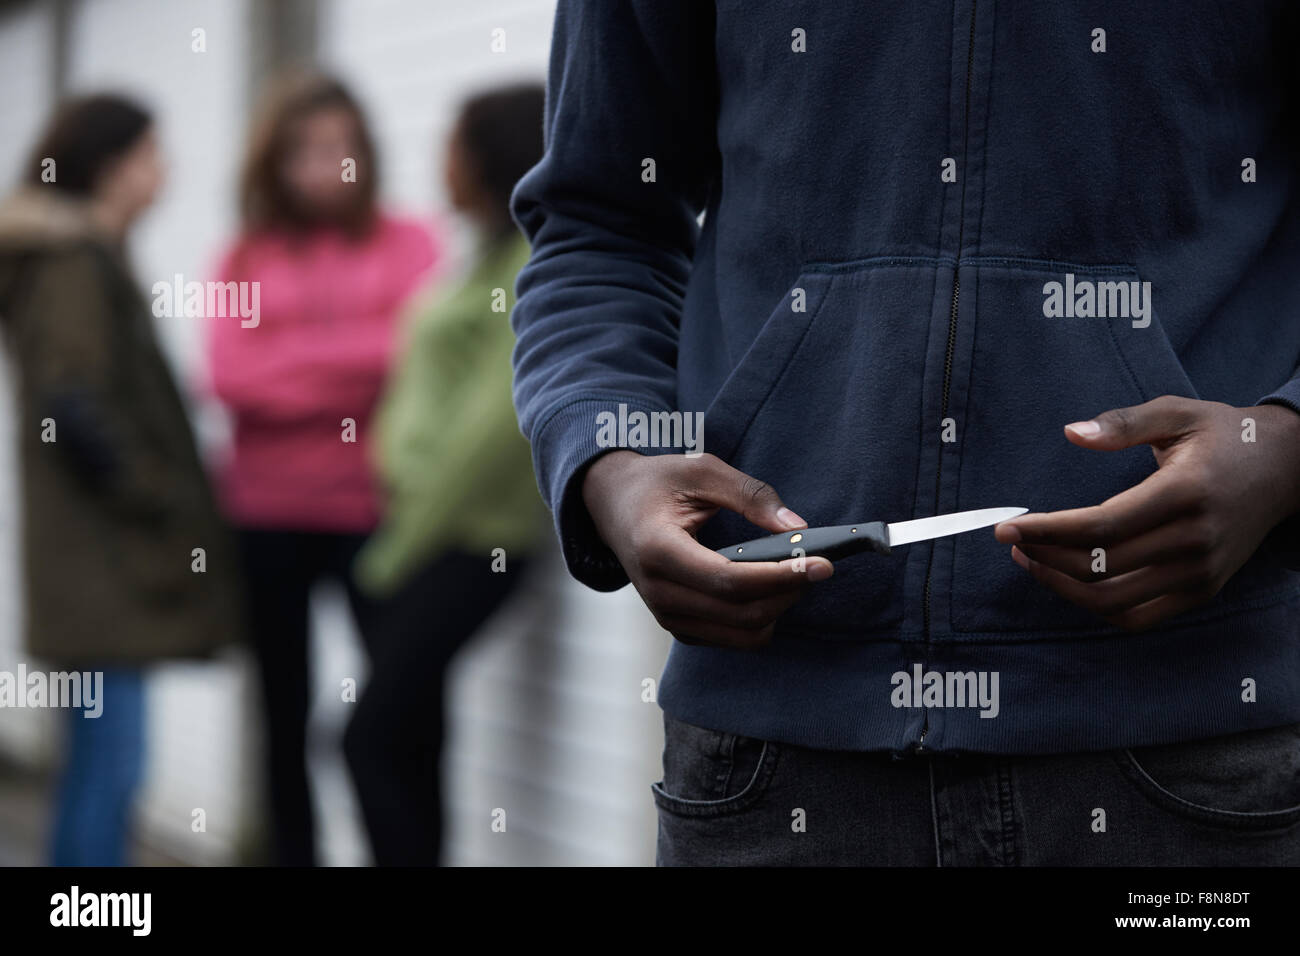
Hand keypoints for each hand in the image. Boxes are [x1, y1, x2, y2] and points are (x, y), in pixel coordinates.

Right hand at [582, 450, 832, 646]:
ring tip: (792, 576)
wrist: (611, 504)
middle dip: (788, 593)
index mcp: (658, 550)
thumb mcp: (702, 470)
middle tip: (816, 565)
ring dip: (777, 609)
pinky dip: (758, 619)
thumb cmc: (656, 483)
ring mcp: (666, 615)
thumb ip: (750, 495)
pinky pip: (730, 638)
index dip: (782, 576)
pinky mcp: (677, 626)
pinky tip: (768, 588)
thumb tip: (796, 527)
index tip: (822, 564)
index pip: (730, 581)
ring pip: (741, 636)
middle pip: (742, 615)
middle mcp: (658, 592)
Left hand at [993, 396, 1299, 630]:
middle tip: (1012, 539)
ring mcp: (1202, 573)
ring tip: (1031, 560)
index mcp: (1185, 493)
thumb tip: (1072, 432)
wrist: (1286, 469)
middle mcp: (1196, 540)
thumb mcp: (1177, 412)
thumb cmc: (1223, 436)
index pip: (1101, 527)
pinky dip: (1095, 606)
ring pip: (1113, 600)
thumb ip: (1122, 423)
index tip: (1007, 527)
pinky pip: (1137, 617)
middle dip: (1044, 556)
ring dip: (1061, 585)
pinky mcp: (1202, 591)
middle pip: (1100, 566)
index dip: (1047, 531)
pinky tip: (1068, 580)